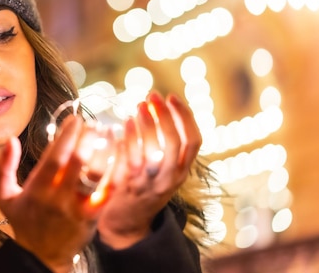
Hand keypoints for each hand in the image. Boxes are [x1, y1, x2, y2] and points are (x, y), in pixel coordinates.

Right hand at [0, 115, 105, 272]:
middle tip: (93, 123)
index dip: (66, 135)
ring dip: (105, 149)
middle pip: (77, 161)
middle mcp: (58, 197)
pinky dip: (116, 169)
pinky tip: (119, 153)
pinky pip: (110, 190)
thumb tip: (10, 140)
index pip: (54, 157)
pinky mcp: (93, 215)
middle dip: (88, 137)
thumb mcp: (3, 196)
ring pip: (96, 174)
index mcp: (36, 189)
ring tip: (109, 132)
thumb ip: (2, 167)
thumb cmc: (24, 221)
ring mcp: (77, 207)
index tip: (74, 119)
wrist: (41, 257)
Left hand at [96, 91, 201, 248]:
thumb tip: (160, 107)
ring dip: (147, 123)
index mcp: (182, 172)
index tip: (172, 96)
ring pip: (154, 150)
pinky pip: (130, 159)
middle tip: (152, 95)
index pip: (194, 141)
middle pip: (174, 143)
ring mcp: (148, 184)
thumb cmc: (144, 186)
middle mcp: (169, 179)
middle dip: (165, 115)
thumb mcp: (165, 170)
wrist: (125, 223)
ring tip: (138, 106)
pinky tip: (124, 123)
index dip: (184, 116)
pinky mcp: (127, 186)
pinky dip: (129, 138)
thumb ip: (167, 146)